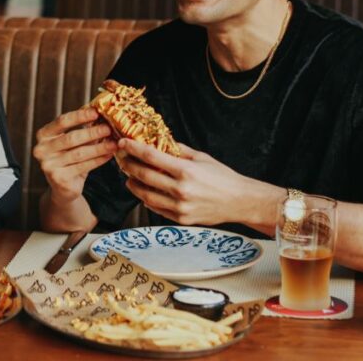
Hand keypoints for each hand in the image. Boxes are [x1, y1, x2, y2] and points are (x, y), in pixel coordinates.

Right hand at [32, 108, 116, 202]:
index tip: (96, 112)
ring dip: (99, 148)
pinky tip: (108, 156)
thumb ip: (82, 129)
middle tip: (108, 129)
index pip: (62, 121)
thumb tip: (101, 115)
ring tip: (113, 143)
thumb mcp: (72, 142)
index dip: (80, 116)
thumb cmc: (69, 159)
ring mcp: (48, 165)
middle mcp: (41, 149)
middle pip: (71, 138)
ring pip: (79, 153)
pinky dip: (98, 160)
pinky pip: (82, 167)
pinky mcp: (58, 178)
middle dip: (92, 132)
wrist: (62, 187)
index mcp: (43, 135)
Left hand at [119, 140, 253, 226]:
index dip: (133, 148)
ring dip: (133, 184)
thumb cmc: (223, 177)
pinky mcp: (181, 219)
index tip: (123, 142)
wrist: (240, 201)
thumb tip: (159, 142)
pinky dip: (146, 199)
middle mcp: (180, 190)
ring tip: (129, 176)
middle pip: (144, 175)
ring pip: (145, 195)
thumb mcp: (201, 157)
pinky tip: (144, 191)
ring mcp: (179, 207)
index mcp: (185, 170)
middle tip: (122, 159)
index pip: (151, 157)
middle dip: (128, 165)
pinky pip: (156, 208)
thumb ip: (178, 150)